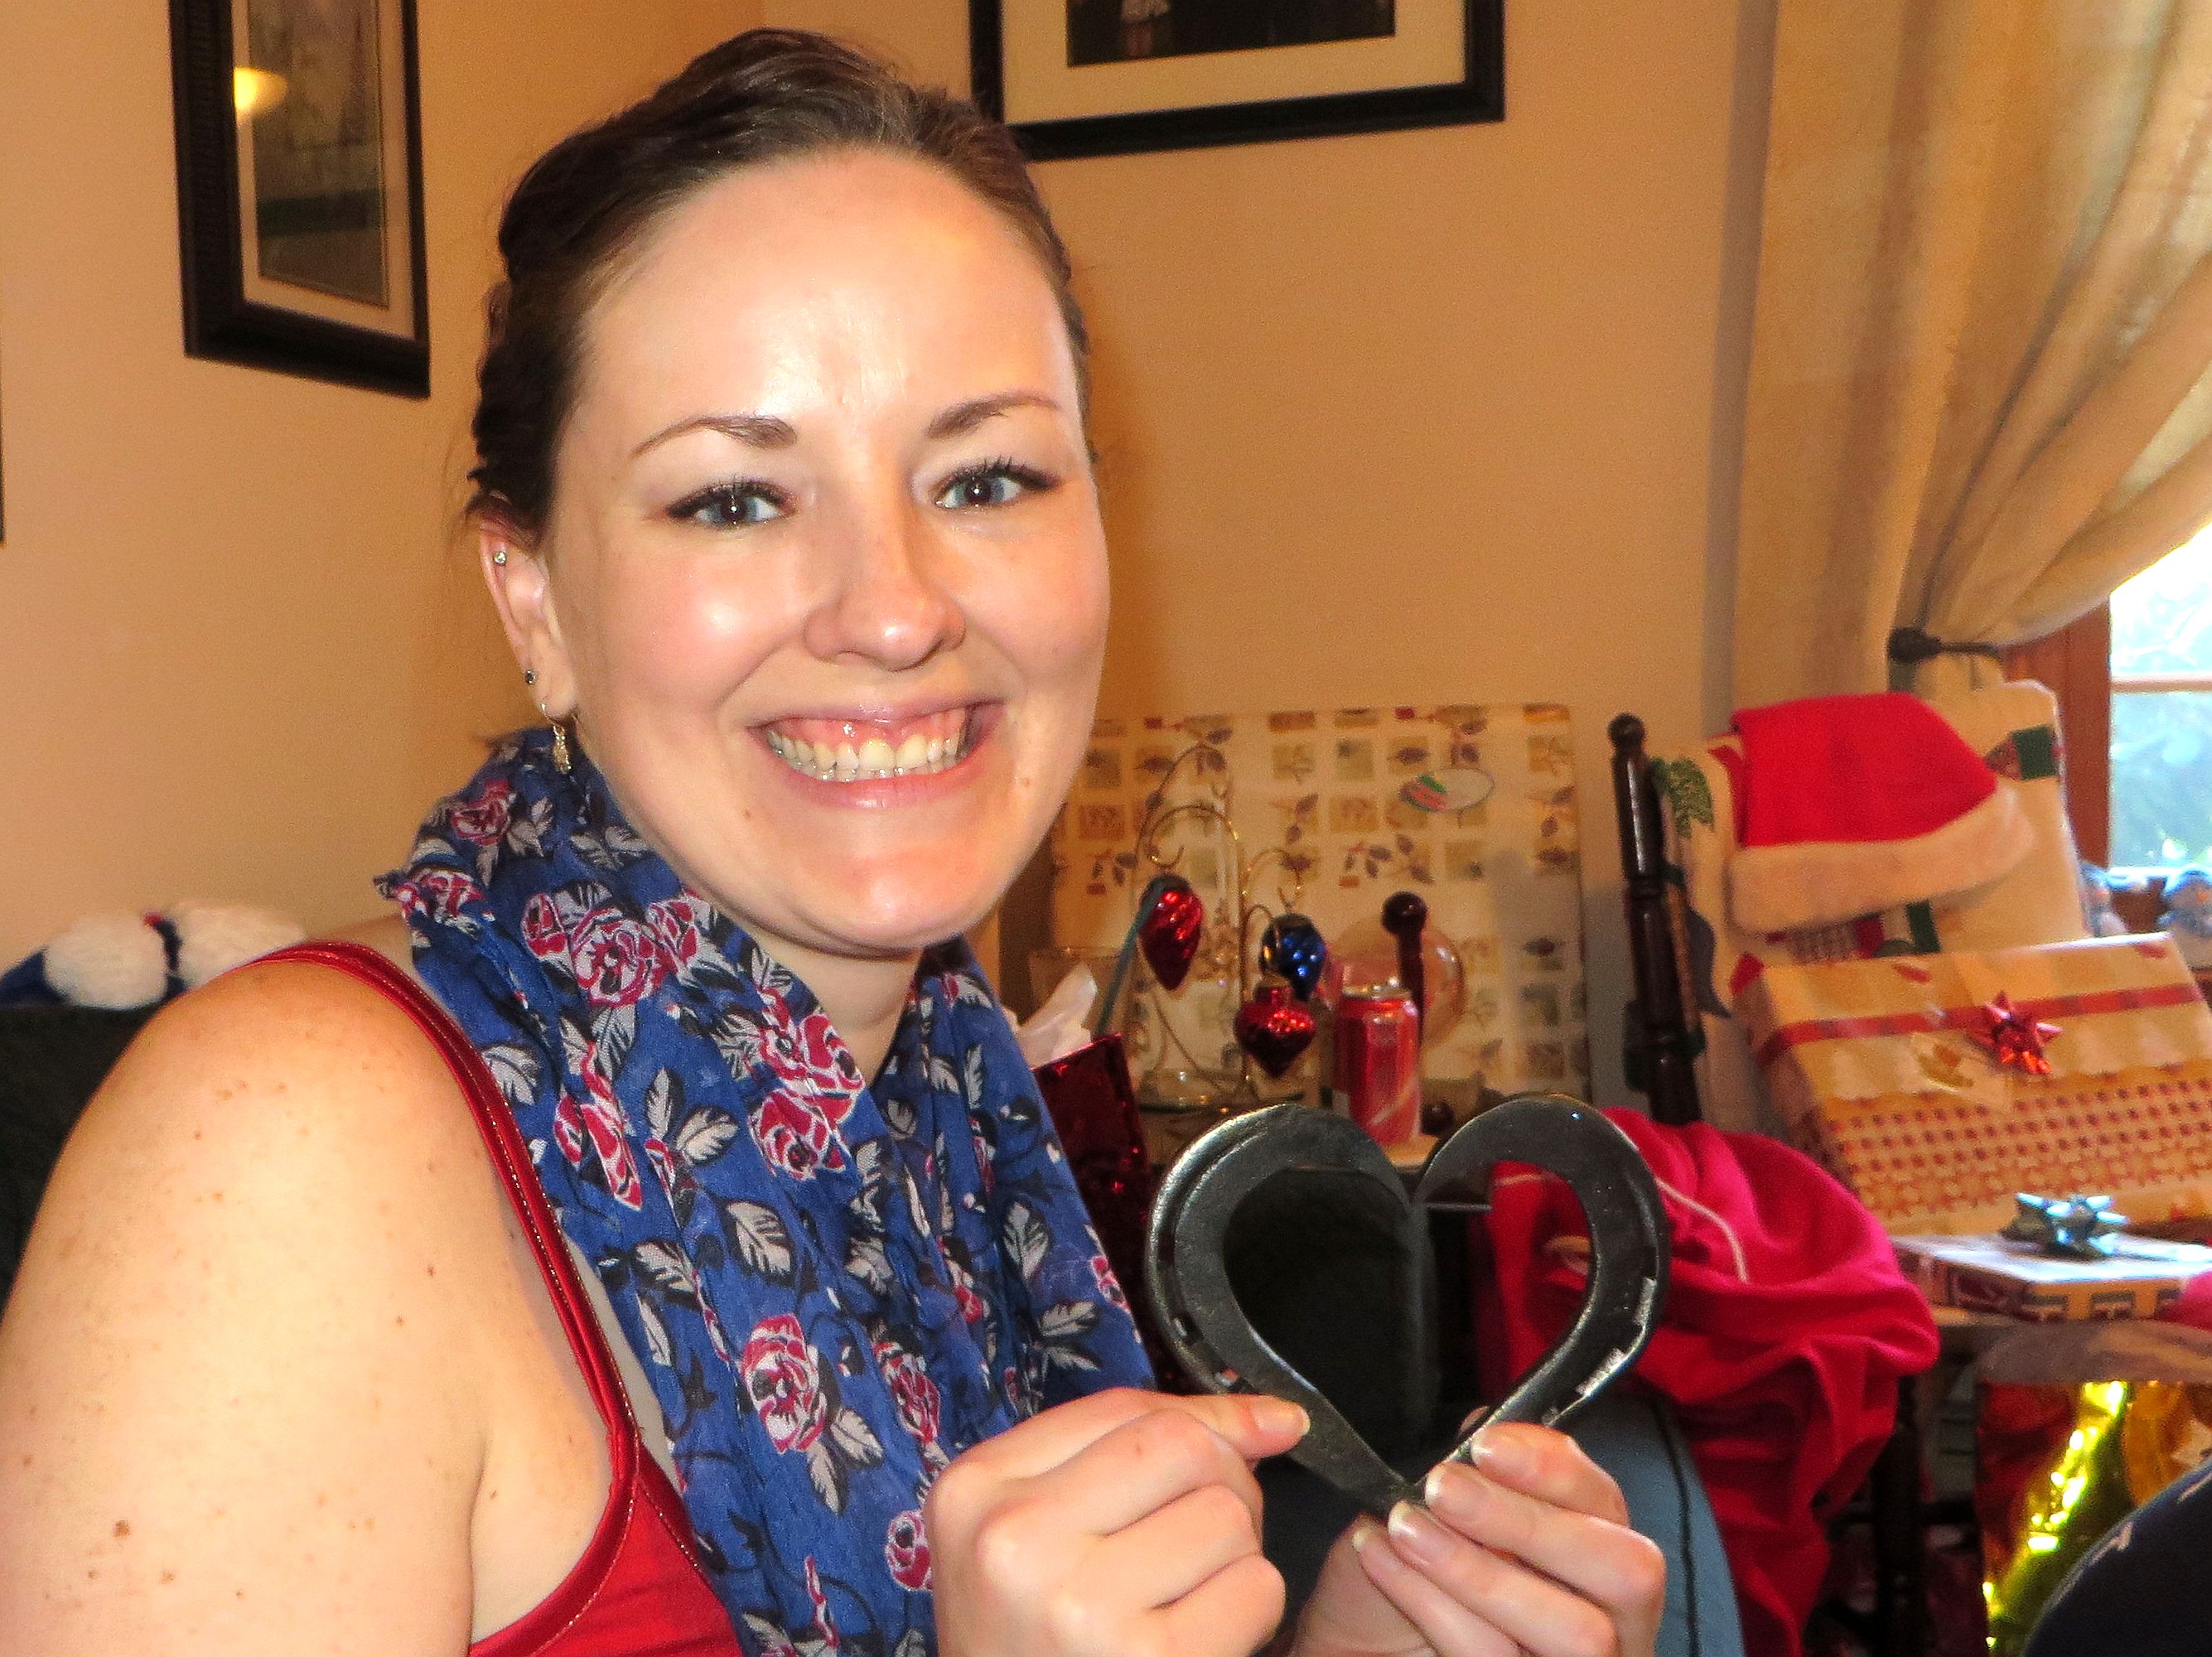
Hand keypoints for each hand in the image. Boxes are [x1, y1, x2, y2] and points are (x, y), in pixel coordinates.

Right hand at [927, 1386, 1308, 1656]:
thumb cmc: (1029, 1646)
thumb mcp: (1033, 1537)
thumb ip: (1134, 1453)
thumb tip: (1276, 1418)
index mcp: (977, 1490)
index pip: (1125, 1409)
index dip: (1208, 1418)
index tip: (1261, 1430)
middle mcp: (1016, 1539)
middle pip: (1185, 1450)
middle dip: (1225, 1483)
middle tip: (1204, 1538)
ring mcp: (1079, 1605)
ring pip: (1228, 1516)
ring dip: (1234, 1557)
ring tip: (1186, 1597)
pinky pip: (1254, 1589)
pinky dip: (1249, 1612)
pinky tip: (1200, 1640)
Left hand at [1289, 1424, 1663, 1656]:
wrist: (1359, 1644)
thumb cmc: (1403, 1584)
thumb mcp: (1431, 1517)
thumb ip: (1472, 1473)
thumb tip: (1486, 1422)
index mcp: (1594, 1554)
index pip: (1608, 1503)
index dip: (1554, 1468)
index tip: (1487, 1444)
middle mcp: (1610, 1618)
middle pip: (1626, 1572)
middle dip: (1532, 1522)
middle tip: (1445, 1489)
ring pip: (1578, 1631)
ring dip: (1481, 1570)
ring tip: (1406, 1529)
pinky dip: (1436, 1606)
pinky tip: (1385, 1562)